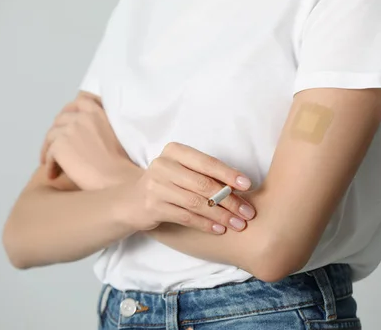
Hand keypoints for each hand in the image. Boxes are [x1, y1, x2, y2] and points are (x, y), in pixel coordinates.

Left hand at [40, 93, 135, 189]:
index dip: (70, 113)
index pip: (78, 103)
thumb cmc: (120, 163)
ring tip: (51, 164)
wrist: (118, 179)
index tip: (67, 125)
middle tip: (56, 147)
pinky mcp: (60, 146)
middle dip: (57, 133)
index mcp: (97, 112)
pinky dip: (49, 165)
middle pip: (60, 120)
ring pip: (51, 136)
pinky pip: (49, 154)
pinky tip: (54, 175)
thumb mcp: (116, 134)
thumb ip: (99, 125)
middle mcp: (82, 117)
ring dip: (49, 150)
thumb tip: (82, 132)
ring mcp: (69, 130)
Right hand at [125, 142, 256, 234]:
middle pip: (203, 184)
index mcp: (174, 151)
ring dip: (221, 215)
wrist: (132, 200)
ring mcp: (155, 186)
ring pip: (196, 202)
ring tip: (238, 224)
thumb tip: (241, 186)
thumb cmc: (167, 184)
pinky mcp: (152, 207)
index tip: (248, 185)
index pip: (206, 162)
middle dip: (230, 200)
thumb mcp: (182, 171)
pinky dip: (205, 224)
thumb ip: (205, 174)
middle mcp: (163, 165)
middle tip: (248, 213)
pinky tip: (219, 230)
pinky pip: (185, 216)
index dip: (229, 174)